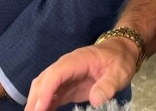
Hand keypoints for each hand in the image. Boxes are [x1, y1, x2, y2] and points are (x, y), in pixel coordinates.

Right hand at [25, 39, 139, 110]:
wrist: (120, 51)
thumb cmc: (119, 59)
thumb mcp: (119, 72)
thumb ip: (108, 85)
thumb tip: (96, 100)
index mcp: (76, 60)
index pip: (55, 74)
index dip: (46, 91)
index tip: (40, 108)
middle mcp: (65, 67)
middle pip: (43, 81)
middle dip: (35, 99)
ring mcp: (65, 77)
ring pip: (43, 87)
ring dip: (36, 102)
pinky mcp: (67, 86)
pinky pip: (50, 95)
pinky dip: (44, 105)